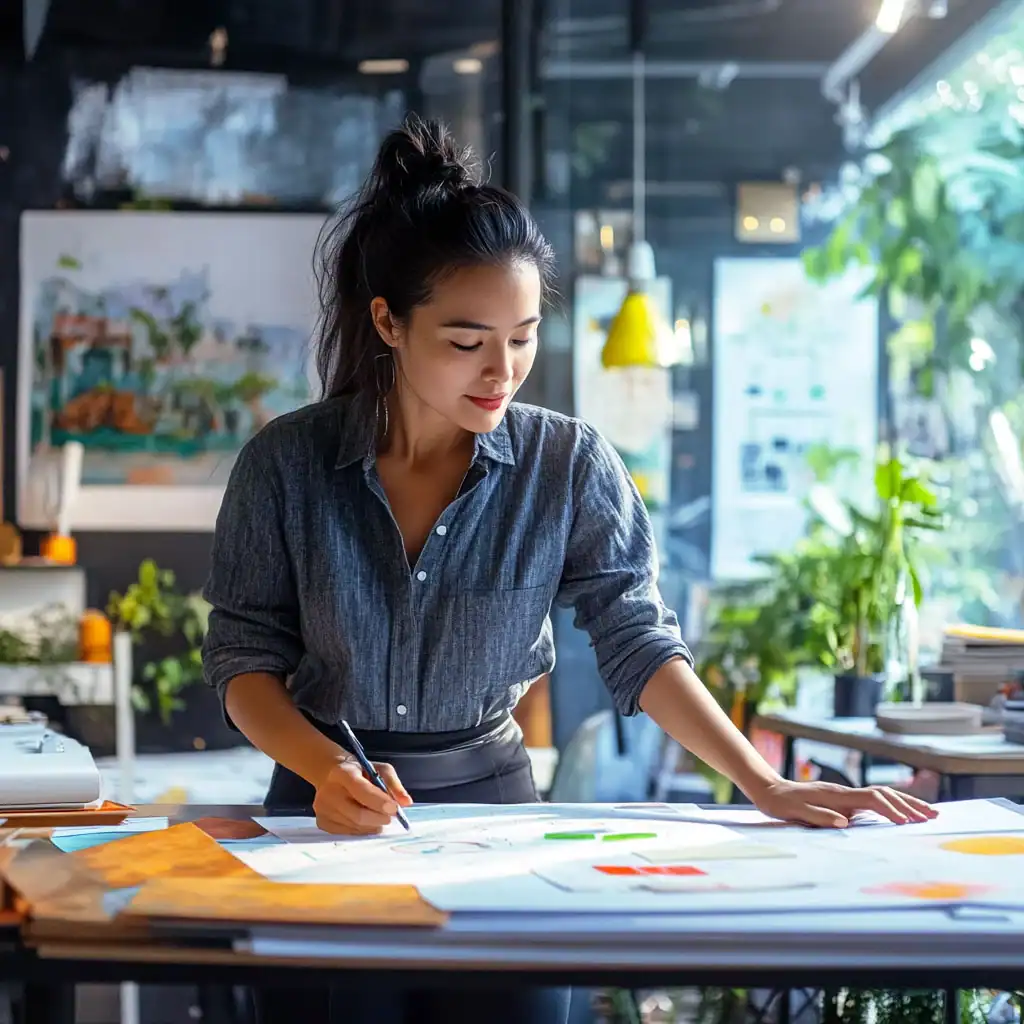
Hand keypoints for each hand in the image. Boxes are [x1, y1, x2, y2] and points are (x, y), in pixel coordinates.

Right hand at [312, 755, 412, 834]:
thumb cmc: (359, 771)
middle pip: (358, 814)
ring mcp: (323, 809)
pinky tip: (365, 821)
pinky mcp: (321, 821)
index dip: (379, 802)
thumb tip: (406, 802)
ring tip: (377, 816)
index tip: (395, 809)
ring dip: (372, 825)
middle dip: (379, 818)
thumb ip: (394, 783)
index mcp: (343, 773)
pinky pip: (347, 832)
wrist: (329, 773)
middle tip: (390, 817)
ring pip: (355, 826)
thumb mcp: (378, 768)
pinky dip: (361, 830)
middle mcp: (328, 792)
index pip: (361, 790)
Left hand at [750, 778, 937, 828]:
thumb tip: (845, 822)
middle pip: (884, 793)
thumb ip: (819, 816)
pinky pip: (873, 799)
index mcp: (836, 795)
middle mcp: (844, 792)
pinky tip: (900, 812)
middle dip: (909, 805)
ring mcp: (844, 793)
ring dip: (905, 803)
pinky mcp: (842, 798)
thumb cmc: (780, 803)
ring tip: (927, 813)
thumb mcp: (795, 812)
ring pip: (881, 794)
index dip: (892, 810)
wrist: (769, 789)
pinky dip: (892, 804)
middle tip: (933, 817)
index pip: (873, 799)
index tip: (909, 823)